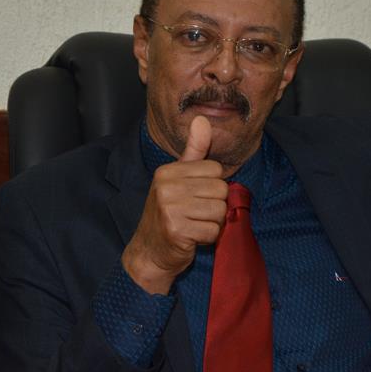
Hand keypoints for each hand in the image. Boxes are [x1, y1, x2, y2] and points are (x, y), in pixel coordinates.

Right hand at [121, 116, 228, 293]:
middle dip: (215, 206)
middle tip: (195, 214)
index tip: (195, 197)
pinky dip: (207, 238)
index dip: (212, 186)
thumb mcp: (178, 178)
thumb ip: (194, 150)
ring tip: (194, 225)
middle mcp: (166, 186)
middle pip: (221, 190)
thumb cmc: (169, 213)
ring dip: (212, 223)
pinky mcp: (176, 231)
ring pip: (220, 211)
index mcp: (168, 171)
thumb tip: (202, 119)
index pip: (216, 169)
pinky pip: (213, 231)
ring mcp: (170, 209)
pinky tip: (192, 237)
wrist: (149, 252)